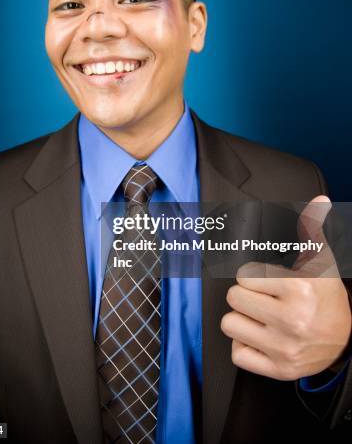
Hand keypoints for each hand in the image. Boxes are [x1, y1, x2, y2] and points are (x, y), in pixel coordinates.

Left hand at [220, 196, 351, 379]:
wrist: (346, 338)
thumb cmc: (326, 297)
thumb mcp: (321, 262)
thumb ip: (311, 229)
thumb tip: (318, 201)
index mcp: (299, 289)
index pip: (243, 276)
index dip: (253, 276)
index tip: (268, 282)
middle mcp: (291, 320)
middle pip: (233, 299)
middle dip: (245, 296)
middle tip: (264, 299)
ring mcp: (284, 348)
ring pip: (230, 326)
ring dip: (242, 320)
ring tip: (262, 317)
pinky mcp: (279, 369)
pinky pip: (238, 355)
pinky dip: (246, 346)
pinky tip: (262, 337)